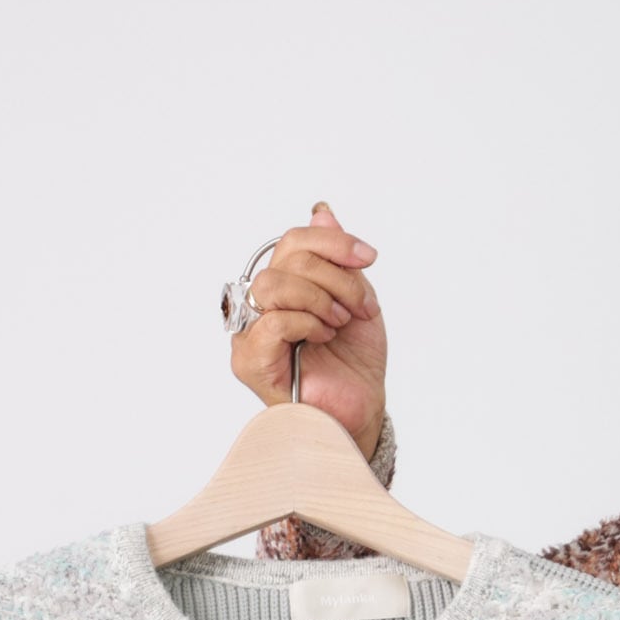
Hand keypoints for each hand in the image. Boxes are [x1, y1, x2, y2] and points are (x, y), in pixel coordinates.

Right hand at [229, 202, 386, 459]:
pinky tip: (324, 338)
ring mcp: (251, 332)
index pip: (293, 242)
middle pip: (286, 257)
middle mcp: (261, 306)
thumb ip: (336, 258)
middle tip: (359, 307)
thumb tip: (322, 211)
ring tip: (340, 323)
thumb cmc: (354, 362)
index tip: (369, 257)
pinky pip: (274, 322)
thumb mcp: (356, 297)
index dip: (332, 241)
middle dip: (335, 277)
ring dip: (320, 299)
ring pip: (274, 284)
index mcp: (284, 286)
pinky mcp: (250, 361)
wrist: (362, 408)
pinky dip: (307, 323)